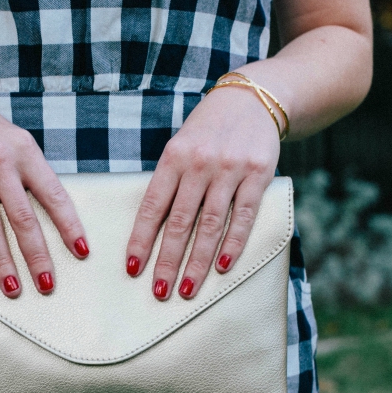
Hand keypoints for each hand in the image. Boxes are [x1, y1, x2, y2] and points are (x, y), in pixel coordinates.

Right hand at [0, 89, 88, 297]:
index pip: (53, 194)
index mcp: (26, 152)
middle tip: (47, 285)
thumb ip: (34, 177)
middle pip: (22, 217)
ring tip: (13, 288)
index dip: (69, 225)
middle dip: (37, 255)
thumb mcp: (18, 144)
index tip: (82, 252)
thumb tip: (60, 223)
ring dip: (2, 261)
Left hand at [125, 81, 280, 299]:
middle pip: (180, 222)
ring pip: (211, 224)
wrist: (251, 99)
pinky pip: (244, 216)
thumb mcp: (181, 147)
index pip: (152, 206)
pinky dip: (233, 244)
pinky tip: (222, 268)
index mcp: (174, 157)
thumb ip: (170, 182)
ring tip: (187, 288)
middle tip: (159, 292)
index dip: (141, 240)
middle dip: (167, 261)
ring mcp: (230, 169)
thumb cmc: (208, 132)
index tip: (132, 269)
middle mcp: (200, 164)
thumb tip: (152, 230)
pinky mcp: (259, 174)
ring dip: (198, 262)